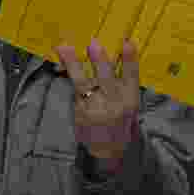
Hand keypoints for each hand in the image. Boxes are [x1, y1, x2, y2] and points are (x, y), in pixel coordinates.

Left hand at [54, 39, 140, 168]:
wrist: (107, 151)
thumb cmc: (120, 124)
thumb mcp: (131, 107)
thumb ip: (124, 87)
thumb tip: (116, 61)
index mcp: (130, 101)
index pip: (132, 77)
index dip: (130, 60)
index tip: (127, 43)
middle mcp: (113, 104)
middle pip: (106, 78)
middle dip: (99, 61)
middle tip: (93, 44)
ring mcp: (94, 108)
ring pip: (83, 82)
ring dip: (73, 64)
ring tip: (65, 48)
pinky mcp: (80, 111)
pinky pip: (74, 88)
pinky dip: (68, 72)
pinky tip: (61, 61)